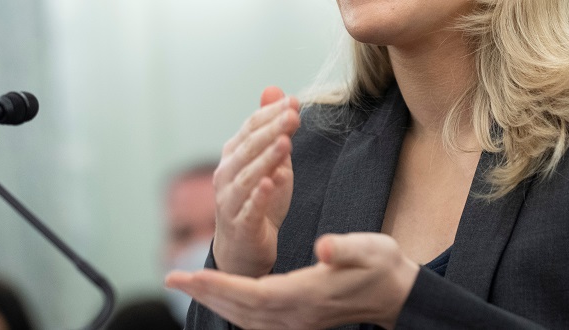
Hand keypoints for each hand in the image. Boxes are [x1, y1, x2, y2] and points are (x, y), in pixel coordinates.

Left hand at [166, 232, 420, 329]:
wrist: (397, 294)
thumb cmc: (383, 266)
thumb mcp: (371, 249)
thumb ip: (346, 248)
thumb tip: (323, 247)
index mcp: (308, 294)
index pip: (251, 293)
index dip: (218, 286)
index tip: (188, 276)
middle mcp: (297, 315)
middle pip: (240, 310)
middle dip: (205, 294)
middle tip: (172, 279)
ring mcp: (297, 322)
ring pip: (244, 318)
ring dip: (215, 302)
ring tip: (189, 285)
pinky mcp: (298, 320)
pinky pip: (255, 320)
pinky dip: (233, 309)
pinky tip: (222, 297)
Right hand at [211, 86, 300, 276]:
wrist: (245, 247)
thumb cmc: (258, 198)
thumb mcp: (270, 160)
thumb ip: (272, 127)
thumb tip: (275, 90)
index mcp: (233, 155)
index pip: (250, 128)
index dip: (271, 114)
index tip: (294, 102)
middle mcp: (226, 175)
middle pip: (248, 148)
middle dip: (271, 130)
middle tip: (293, 115)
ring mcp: (230, 201)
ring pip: (247, 176)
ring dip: (266, 158)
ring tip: (285, 143)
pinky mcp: (240, 226)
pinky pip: (249, 209)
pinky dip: (259, 196)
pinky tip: (270, 183)